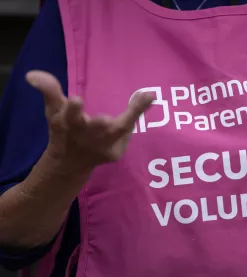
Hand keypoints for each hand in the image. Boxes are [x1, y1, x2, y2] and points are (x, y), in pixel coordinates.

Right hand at [26, 70, 152, 172]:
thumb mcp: (54, 110)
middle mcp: (85, 137)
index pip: (67, 115)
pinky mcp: (114, 153)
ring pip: (118, 131)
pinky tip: (146, 100)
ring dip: (131, 116)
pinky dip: (136, 116)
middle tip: (108, 117)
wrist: (70, 164)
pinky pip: (127, 134)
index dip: (71, 110)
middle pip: (95, 129)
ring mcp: (102, 148)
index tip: (76, 100)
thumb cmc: (63, 130)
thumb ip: (48, 91)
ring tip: (146, 97)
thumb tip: (32, 75)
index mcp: (67, 124)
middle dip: (100, 124)